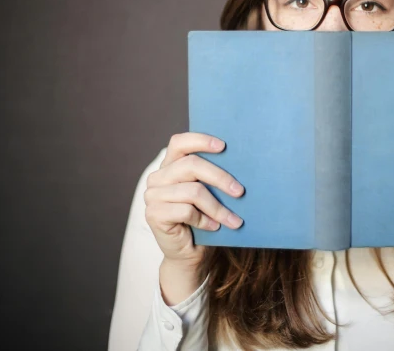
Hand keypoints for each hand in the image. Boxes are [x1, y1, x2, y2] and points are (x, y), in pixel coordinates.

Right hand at [144, 132, 244, 266]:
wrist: (189, 254)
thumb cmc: (204, 219)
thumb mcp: (209, 194)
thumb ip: (212, 177)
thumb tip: (240, 161)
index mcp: (170, 166)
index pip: (179, 142)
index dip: (200, 140)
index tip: (223, 146)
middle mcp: (157, 178)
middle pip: (191, 165)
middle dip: (220, 177)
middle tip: (240, 192)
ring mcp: (152, 196)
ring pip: (193, 191)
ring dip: (218, 208)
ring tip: (233, 219)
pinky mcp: (154, 214)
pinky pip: (187, 211)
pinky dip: (205, 220)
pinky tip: (213, 227)